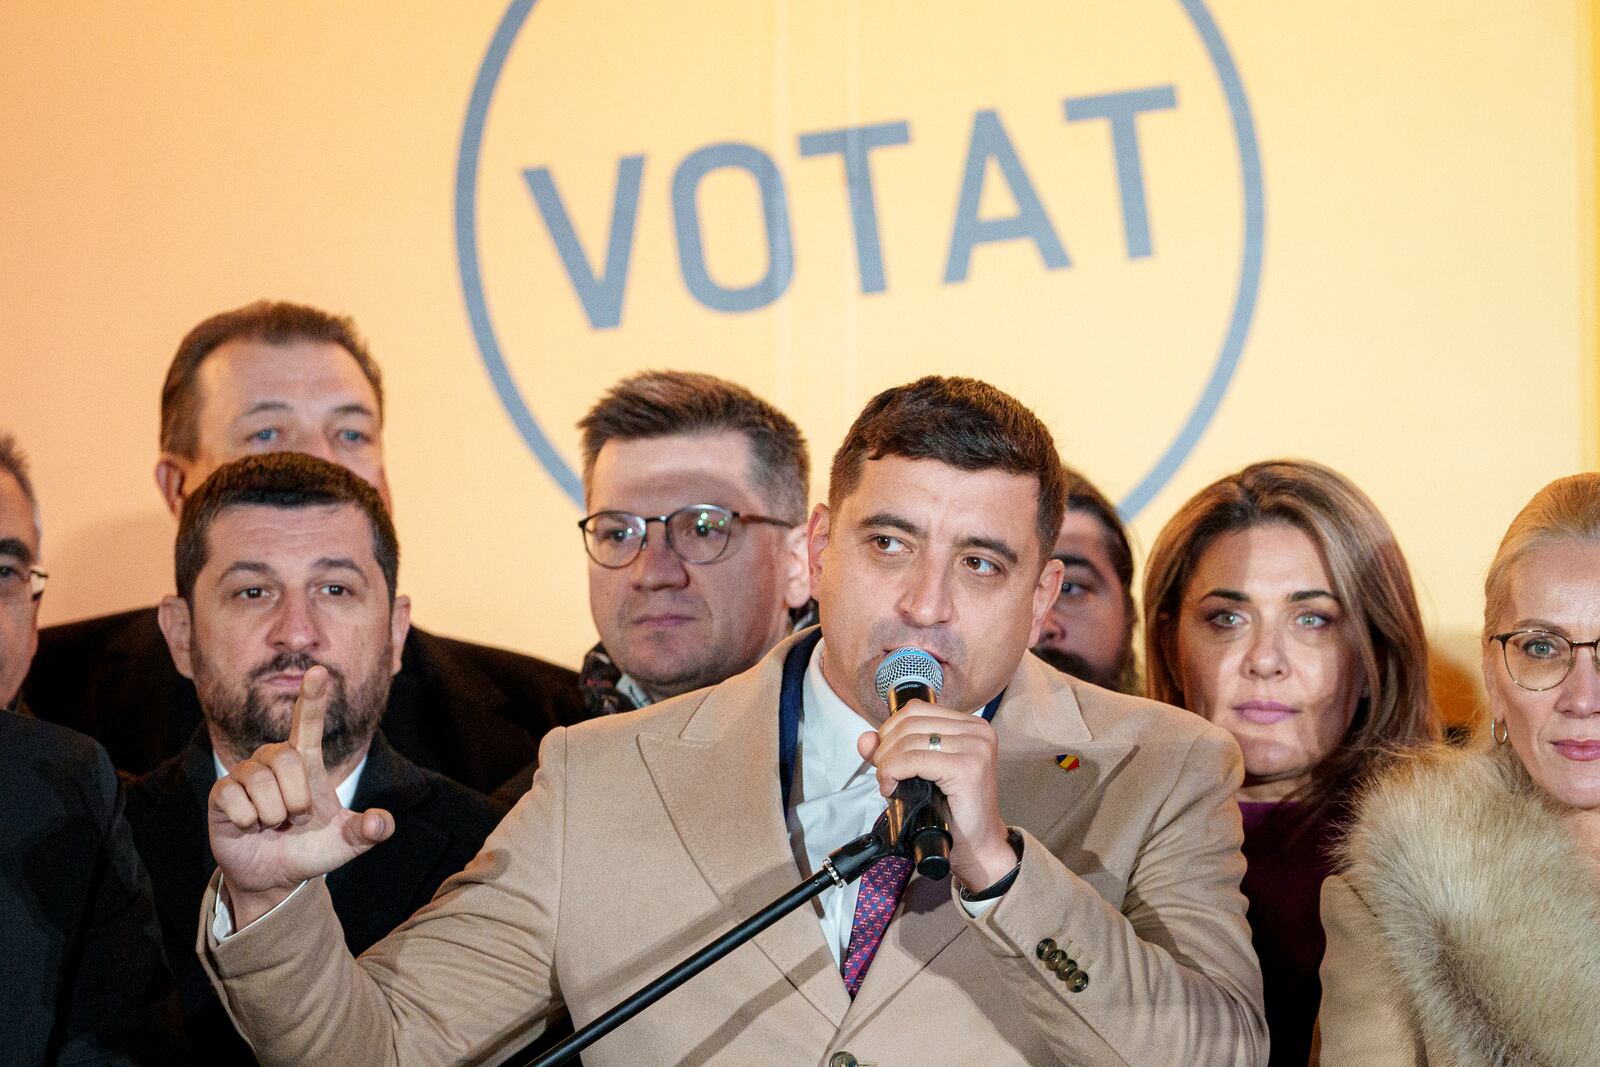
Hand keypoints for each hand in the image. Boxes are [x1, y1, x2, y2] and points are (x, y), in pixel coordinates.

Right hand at [207, 667, 392, 927]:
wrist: (276, 876)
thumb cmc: (312, 849)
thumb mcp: (346, 842)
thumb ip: (368, 831)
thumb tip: (380, 823)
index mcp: (306, 761)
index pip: (308, 722)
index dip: (312, 696)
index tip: (318, 670)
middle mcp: (274, 760)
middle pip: (285, 758)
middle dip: (295, 798)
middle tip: (295, 818)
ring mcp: (245, 774)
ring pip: (258, 780)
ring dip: (272, 813)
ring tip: (273, 824)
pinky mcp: (221, 794)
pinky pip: (233, 799)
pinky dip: (247, 821)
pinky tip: (250, 827)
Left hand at [858, 701, 1015, 890]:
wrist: (977, 847)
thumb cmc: (952, 811)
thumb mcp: (920, 773)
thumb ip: (892, 752)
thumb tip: (865, 739)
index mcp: (970, 725)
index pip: (916, 709)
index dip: (890, 730)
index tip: (883, 756)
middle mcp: (977, 731)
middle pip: (910, 722)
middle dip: (885, 748)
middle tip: (883, 774)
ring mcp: (975, 748)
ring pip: (909, 741)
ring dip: (887, 763)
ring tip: (888, 784)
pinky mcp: (967, 768)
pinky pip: (914, 760)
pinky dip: (894, 772)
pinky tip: (892, 788)